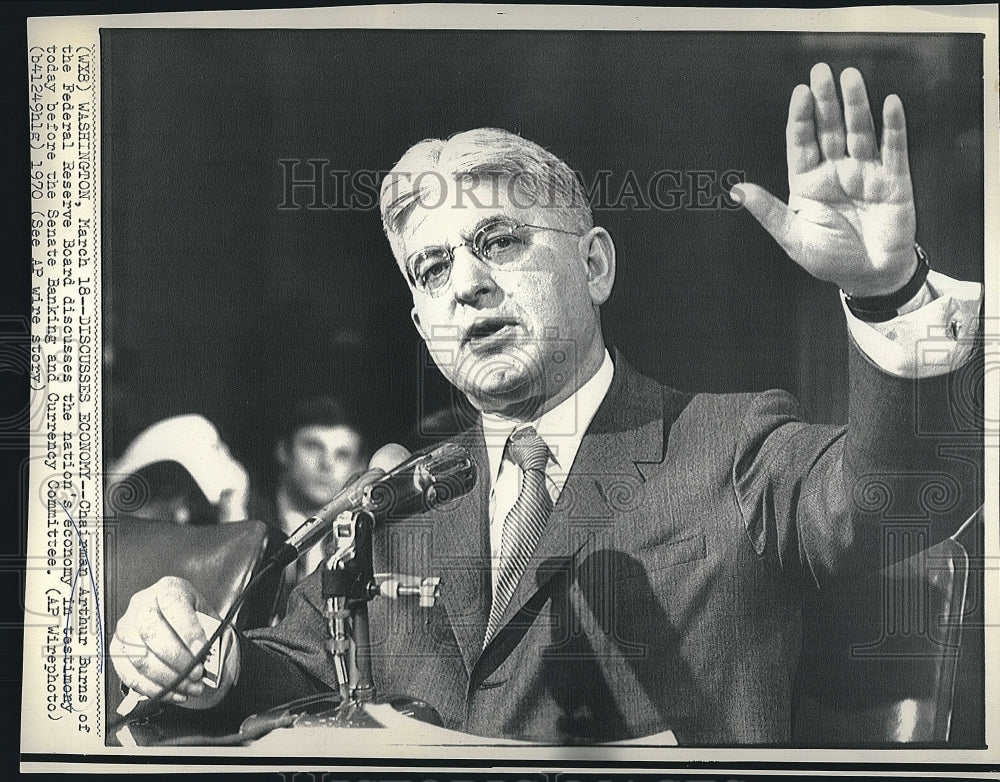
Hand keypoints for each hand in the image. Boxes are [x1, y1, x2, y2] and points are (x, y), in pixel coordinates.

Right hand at [110, 576, 237, 708]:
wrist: (172, 620)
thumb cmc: (192, 617)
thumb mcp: (206, 615)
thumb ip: (210, 632)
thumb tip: (210, 657)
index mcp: (167, 589)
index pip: (173, 605)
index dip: (187, 629)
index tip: (202, 650)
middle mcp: (141, 605)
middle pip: (152, 633)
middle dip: (177, 659)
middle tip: (197, 674)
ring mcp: (125, 627)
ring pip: (139, 657)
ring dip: (167, 679)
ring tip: (189, 688)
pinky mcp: (117, 650)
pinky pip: (130, 675)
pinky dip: (154, 689)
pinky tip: (173, 693)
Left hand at [735, 63, 916, 296]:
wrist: (871, 277)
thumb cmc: (830, 258)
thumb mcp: (794, 238)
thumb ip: (768, 212)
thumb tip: (735, 190)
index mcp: (807, 182)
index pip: (801, 143)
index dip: (800, 118)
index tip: (799, 93)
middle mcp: (835, 171)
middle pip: (829, 129)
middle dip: (825, 101)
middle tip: (821, 72)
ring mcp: (864, 172)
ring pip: (859, 131)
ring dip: (856, 105)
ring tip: (851, 77)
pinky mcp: (893, 179)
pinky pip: (893, 148)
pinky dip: (893, 126)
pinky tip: (890, 103)